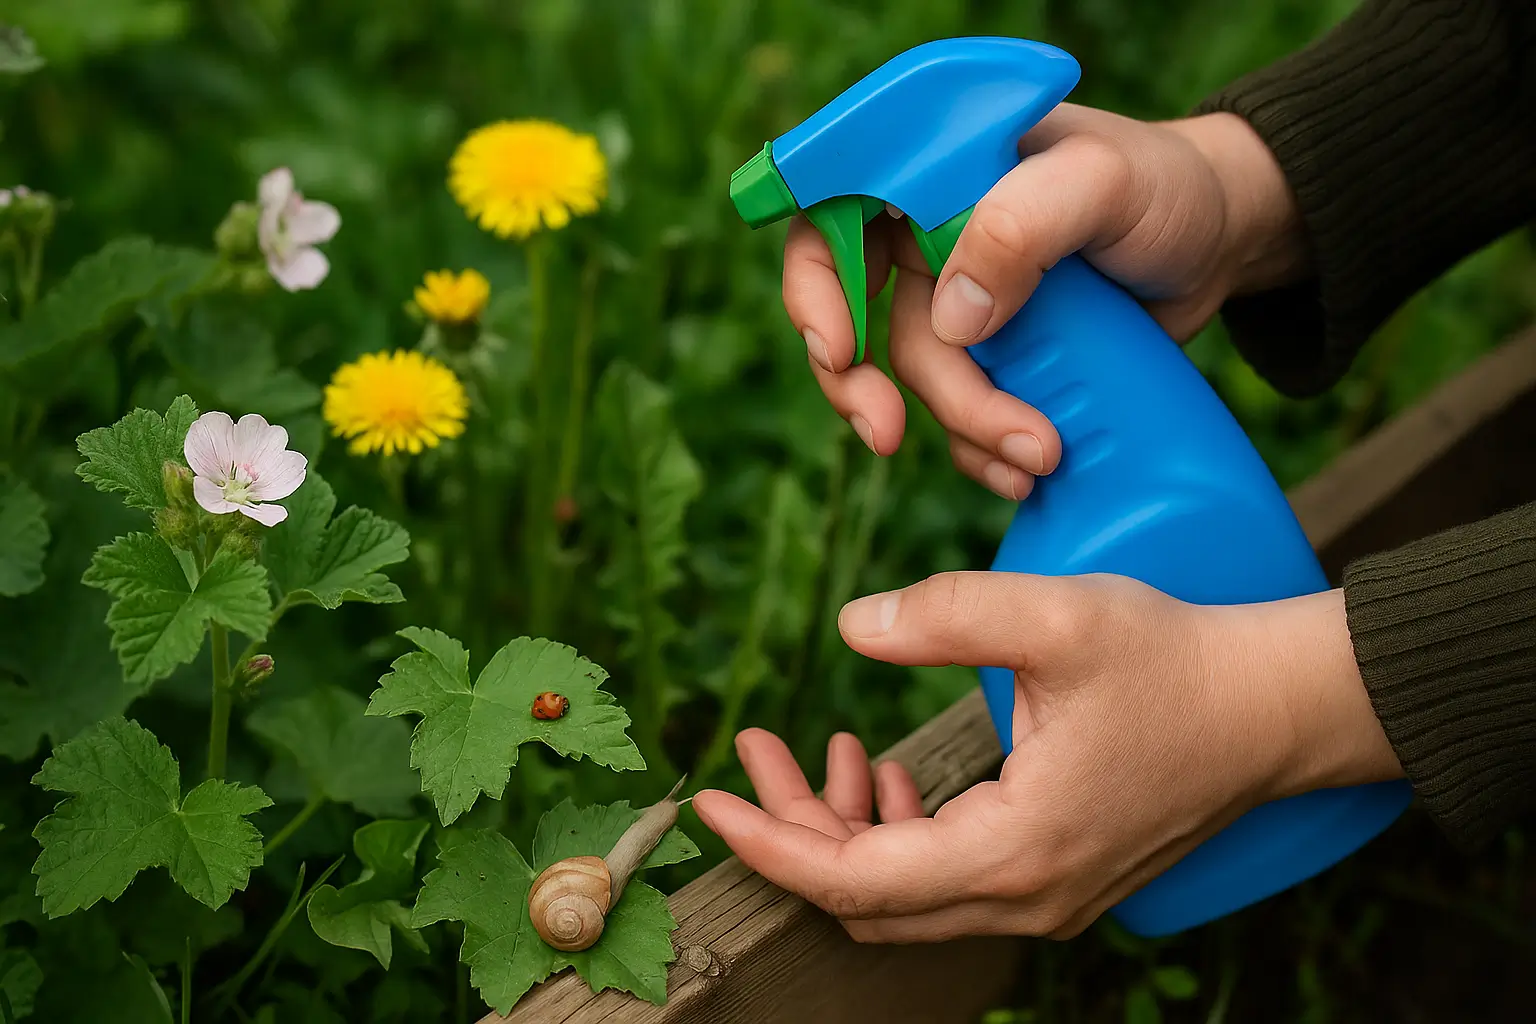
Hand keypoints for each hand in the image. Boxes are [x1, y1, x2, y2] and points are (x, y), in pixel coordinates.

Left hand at [692, 572, 1401, 941]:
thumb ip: (948, 612)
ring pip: (903, 893)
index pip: (852, 880)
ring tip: (826, 747)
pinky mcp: (1056, 875)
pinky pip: (946, 879)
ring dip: (848, 828)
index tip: (707, 799)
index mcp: (1014, 851)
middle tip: (754, 750)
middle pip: (865, 896)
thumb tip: (852, 623)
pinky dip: (901, 831)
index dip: (769, 840)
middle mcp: (1025, 896)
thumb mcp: (1059, 617)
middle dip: (795, 827)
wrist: (1276, 707)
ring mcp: (1044, 895)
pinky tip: (891, 769)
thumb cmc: (1178, 662)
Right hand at [786, 106, 1305, 498]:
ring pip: (920, 383)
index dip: (813, 289)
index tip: (838, 351)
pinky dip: (985, 454)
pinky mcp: (1000, 362)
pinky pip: (962, 420)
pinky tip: (1029, 473)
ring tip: (1038, 458)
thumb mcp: (1103, 184)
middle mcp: (932, 239)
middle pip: (861, 321)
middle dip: (869, 387)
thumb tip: (954, 317)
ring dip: (963, 430)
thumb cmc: (1167, 188)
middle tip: (889, 436)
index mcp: (931, 175)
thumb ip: (1021, 226)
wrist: (1226, 243)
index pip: (830, 219)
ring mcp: (965, 306)